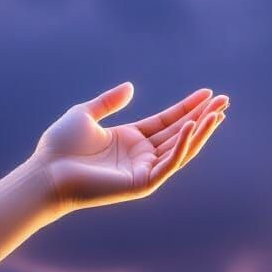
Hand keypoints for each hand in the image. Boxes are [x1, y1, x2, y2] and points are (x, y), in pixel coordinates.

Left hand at [31, 82, 228, 212]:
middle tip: (225, 100)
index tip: (208, 93)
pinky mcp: (142, 184)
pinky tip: (190, 128)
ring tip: (218, 113)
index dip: (188, 107)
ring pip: (180, 149)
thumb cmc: (59, 146)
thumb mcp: (85, 114)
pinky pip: (168, 163)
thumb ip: (109, 101)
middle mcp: (141, 155)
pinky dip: (181, 147)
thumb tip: (131, 87)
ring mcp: (144, 170)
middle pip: (180, 133)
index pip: (167, 121)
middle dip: (203, 117)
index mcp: (131, 139)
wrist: (46, 172)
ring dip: (200, 131)